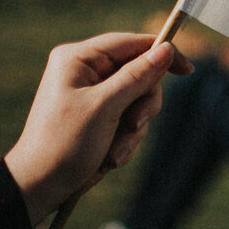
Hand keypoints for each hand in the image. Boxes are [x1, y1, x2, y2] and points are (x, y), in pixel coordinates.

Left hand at [5, 33, 189, 223]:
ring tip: (115, 152)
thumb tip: (167, 49)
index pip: (132, 43)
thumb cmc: (64, 144)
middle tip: (134, 125)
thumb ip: (138, 76)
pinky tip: (110, 156)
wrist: (41, 185)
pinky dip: (126, 138)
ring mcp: (93, 94)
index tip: (188, 71)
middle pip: (140, 73)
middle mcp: (86, 72)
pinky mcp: (99, 115)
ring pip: (138, 99)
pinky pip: (129, 118)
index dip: (162, 53)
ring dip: (134, 128)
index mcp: (79, 59)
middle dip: (141, 105)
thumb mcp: (105, 107)